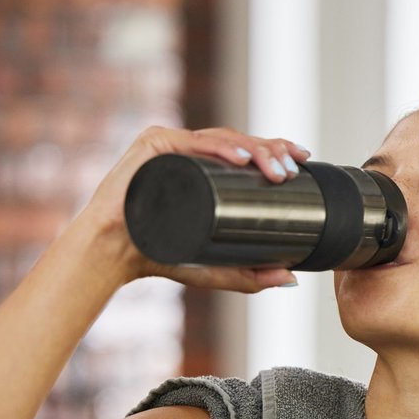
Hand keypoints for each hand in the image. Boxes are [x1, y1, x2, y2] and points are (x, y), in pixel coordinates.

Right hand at [76, 126, 312, 291]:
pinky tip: (241, 159)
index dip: (275, 149)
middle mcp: (189, 150)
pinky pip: (191, 141)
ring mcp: (171, 144)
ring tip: (275, 169)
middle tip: (292, 170)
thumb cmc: (160, 255)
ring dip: (254, 149)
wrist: (116, 255)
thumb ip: (251, 276)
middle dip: (271, 151)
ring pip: (221, 138)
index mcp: (204, 168)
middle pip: (238, 142)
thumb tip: (292, 280)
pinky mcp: (152, 144)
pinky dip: (219, 148)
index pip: (246, 152)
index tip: (302, 160)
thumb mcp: (215, 269)